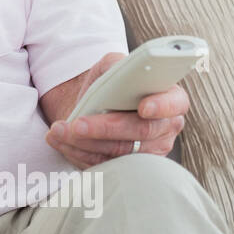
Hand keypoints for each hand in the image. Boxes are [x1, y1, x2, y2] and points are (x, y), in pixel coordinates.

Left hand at [45, 52, 187, 167]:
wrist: (93, 105)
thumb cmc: (109, 84)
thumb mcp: (113, 66)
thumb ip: (118, 66)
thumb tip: (117, 72)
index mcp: (170, 97)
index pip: (175, 102)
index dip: (161, 105)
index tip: (143, 107)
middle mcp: (166, 127)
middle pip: (140, 131)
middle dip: (105, 128)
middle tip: (76, 125)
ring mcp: (150, 151)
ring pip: (119, 153)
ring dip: (84, 144)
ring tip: (58, 131)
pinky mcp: (129, 168)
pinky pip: (105, 166)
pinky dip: (78, 154)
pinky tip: (60, 142)